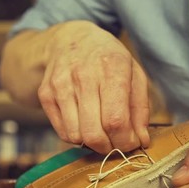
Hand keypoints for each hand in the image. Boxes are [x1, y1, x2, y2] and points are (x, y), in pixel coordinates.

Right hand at [38, 21, 149, 153]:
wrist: (72, 39)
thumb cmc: (108, 59)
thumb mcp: (134, 74)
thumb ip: (140, 108)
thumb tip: (142, 141)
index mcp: (112, 68)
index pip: (116, 120)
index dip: (125, 141)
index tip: (131, 143)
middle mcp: (83, 75)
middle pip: (94, 133)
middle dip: (109, 148)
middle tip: (116, 144)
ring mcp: (61, 85)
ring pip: (76, 136)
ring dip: (92, 144)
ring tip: (101, 131)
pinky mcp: (46, 95)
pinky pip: (63, 132)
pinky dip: (77, 136)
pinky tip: (85, 123)